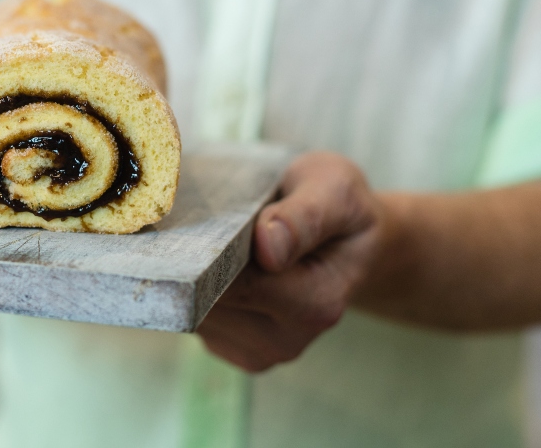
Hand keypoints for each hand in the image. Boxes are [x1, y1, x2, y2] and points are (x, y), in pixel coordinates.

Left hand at [196, 151, 387, 371]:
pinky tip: (215, 263)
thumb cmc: (339, 208)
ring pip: (194, 314)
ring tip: (216, 238)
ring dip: (191, 275)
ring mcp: (259, 352)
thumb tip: (268, 246)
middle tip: (203, 216)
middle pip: (208, 302)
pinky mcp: (234, 351)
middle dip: (196, 261)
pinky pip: (195, 322)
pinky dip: (193, 290)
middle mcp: (287, 340)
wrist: (348, 242)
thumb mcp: (336, 189)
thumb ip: (305, 216)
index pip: (238, 284)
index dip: (211, 250)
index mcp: (316, 303)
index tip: (202, 215)